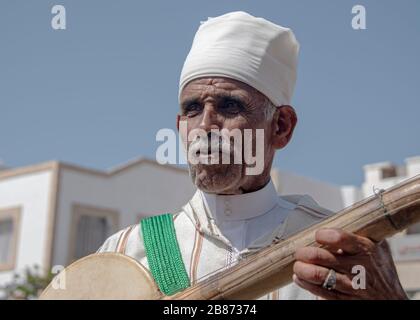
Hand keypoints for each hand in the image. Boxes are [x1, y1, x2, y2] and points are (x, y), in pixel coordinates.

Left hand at [292, 228, 407, 299]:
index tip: (317, 235)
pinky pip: (320, 291)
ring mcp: (351, 285)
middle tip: (300, 252)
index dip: (323, 235)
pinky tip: (300, 278)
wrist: (391, 299)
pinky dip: (306, 284)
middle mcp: (358, 267)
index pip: (339, 237)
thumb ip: (359, 232)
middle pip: (322, 257)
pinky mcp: (344, 299)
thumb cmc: (380, 268)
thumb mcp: (378, 245)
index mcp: (365, 248)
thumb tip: (336, 216)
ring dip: (302, 269)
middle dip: (305, 253)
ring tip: (298, 265)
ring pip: (318, 275)